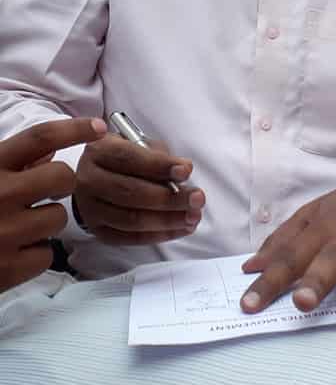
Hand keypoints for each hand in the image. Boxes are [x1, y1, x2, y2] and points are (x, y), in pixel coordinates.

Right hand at [0, 118, 104, 292]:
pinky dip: (34, 256)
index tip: (99, 127)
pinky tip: (10, 254)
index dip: (73, 129)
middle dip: (61, 185)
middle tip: (43, 195)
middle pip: (62, 177)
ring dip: (45, 223)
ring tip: (16, 229)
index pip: (40, 138)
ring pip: (58, 218)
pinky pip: (46, 254)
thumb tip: (51, 150)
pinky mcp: (8, 268)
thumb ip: (11, 163)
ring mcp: (5, 233)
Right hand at [73, 133, 203, 244]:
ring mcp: (90, 208)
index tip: (186, 171)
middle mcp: (89, 180)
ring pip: (131, 219)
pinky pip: (129, 238)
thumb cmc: (127, 158)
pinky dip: (158, 235)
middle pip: (131, 192)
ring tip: (193, 216)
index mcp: (99, 151)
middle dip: (170, 198)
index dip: (160, 166)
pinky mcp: (97, 230)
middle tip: (197, 199)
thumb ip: (160, 156)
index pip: (129, 158)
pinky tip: (180, 228)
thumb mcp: (141, 145)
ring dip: (167, 220)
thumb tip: (182, 172)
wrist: (98, 176)